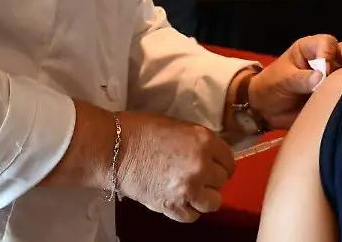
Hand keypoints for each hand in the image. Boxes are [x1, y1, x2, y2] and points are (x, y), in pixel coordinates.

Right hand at [117, 112, 234, 222]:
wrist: (112, 148)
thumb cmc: (140, 130)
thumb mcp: (178, 126)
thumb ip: (198, 142)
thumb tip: (210, 154)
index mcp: (204, 141)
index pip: (229, 159)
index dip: (222, 163)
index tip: (215, 166)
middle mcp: (201, 165)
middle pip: (221, 180)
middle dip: (211, 178)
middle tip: (197, 175)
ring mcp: (188, 189)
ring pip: (213, 202)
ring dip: (204, 197)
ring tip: (192, 192)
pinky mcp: (172, 206)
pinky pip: (191, 216)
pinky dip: (188, 210)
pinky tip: (180, 201)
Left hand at [248, 34, 341, 128]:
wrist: (267, 110)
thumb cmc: (271, 86)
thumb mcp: (282, 80)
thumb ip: (300, 79)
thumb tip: (320, 78)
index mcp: (308, 48)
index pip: (326, 43)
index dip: (328, 55)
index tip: (325, 73)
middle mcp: (324, 57)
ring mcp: (333, 74)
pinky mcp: (336, 90)